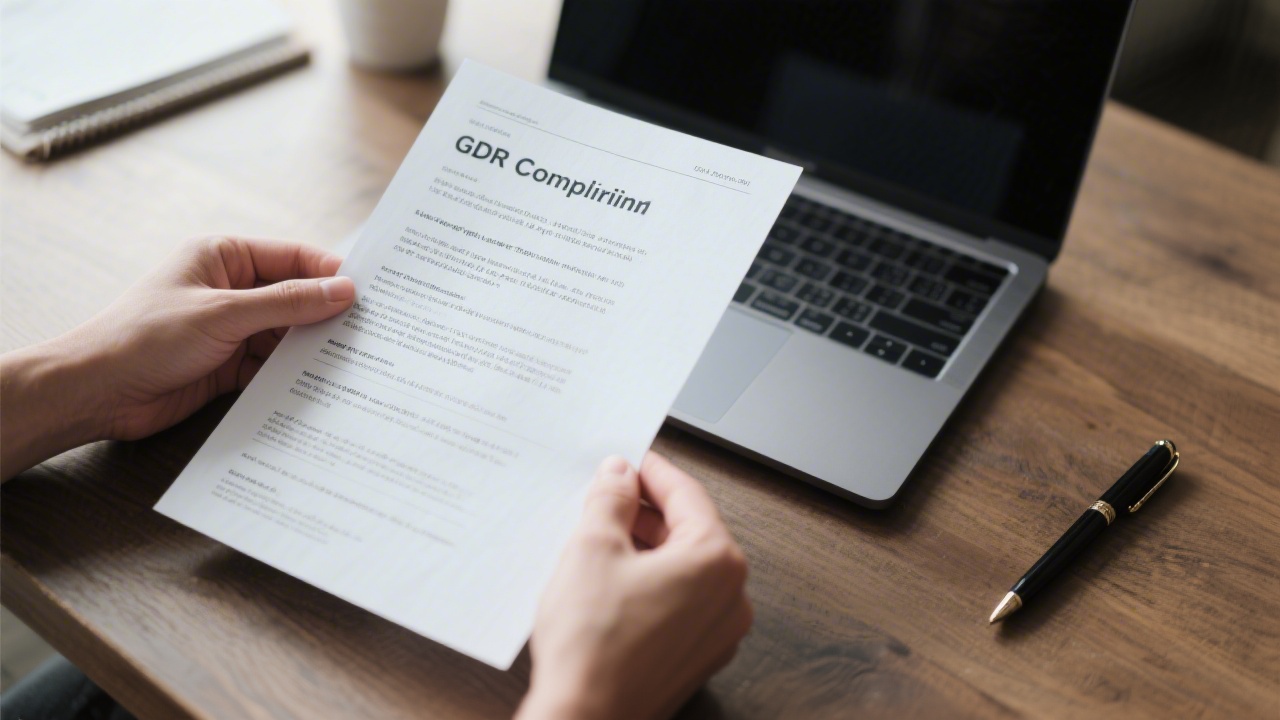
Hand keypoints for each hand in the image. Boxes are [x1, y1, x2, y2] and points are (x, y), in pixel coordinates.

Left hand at [1, 236, 353, 479]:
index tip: (369, 293)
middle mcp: (231, 289)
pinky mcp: (229, 365)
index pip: (293, 257)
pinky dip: (293, 374)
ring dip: (312, 348)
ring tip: (352, 360)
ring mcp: (231, 329)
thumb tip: (342, 290)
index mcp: (224, 257)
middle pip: (296, 297)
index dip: (331, 273)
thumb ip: (287, 303)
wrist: (95, 392)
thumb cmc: (143, 338)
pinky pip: (273, 366)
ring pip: (288, 334)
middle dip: (327, 314)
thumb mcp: (223, 314)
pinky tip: (320, 384)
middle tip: (370, 330)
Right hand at [518, 453, 751, 719]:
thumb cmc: (593, 647)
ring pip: (684, 568)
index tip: (628, 460)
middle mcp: (730, 597)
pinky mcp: (695, 657)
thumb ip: (611, 500)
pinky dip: (650, 582)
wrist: (584, 719)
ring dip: (646, 547)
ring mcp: (717, 632)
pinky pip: (678, 602)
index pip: (687, 494)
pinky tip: (610, 580)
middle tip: (605, 495)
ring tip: (599, 536)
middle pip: (689, 530)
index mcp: (716, 561)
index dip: (650, 471)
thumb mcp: (592, 548)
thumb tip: (619, 475)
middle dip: (645, 511)